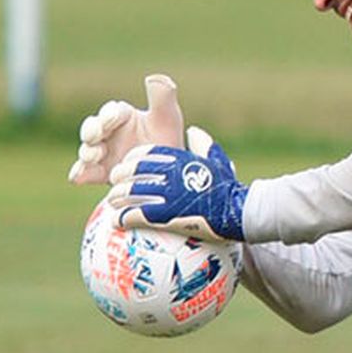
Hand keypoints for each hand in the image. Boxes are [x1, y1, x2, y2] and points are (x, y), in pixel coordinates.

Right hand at [68, 74, 185, 184]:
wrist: (169, 171)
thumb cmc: (167, 139)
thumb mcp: (168, 118)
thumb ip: (162, 97)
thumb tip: (156, 78)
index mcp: (122, 116)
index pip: (112, 111)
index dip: (110, 114)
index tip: (113, 118)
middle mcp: (108, 132)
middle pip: (93, 128)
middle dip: (91, 130)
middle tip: (94, 136)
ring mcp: (102, 152)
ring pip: (87, 149)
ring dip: (87, 151)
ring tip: (93, 155)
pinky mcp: (99, 172)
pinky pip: (86, 172)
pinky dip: (80, 174)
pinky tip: (78, 177)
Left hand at [107, 126, 247, 240]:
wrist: (237, 213)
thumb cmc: (229, 188)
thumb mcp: (218, 161)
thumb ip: (203, 144)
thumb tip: (193, 130)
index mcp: (179, 158)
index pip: (143, 153)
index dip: (130, 161)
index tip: (126, 168)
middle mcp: (169, 173)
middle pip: (130, 172)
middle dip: (118, 180)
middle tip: (116, 189)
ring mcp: (166, 194)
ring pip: (128, 193)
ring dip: (116, 199)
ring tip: (113, 205)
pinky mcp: (164, 216)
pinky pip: (133, 214)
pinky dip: (121, 217)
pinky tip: (116, 222)